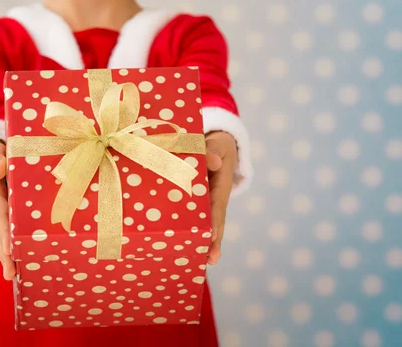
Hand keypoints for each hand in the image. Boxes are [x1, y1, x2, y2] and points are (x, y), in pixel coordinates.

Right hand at [0, 136, 15, 279]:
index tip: (9, 250)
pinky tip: (21, 262)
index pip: (0, 215)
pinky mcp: (0, 214)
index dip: (5, 233)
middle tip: (11, 275)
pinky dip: (11, 247)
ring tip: (13, 277)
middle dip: (5, 253)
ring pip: (1, 236)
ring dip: (7, 255)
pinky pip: (6, 232)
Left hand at [204, 131, 237, 265]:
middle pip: (215, 222)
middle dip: (214, 241)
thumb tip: (213, 162)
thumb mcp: (217, 144)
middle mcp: (215, 198)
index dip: (214, 221)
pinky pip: (195, 218)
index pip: (217, 205)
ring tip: (205, 262)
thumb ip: (212, 150)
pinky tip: (186, 249)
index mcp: (220, 185)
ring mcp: (208, 203)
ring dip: (206, 242)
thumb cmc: (216, 145)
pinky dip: (193, 232)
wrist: (219, 145)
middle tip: (211, 260)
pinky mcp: (199, 203)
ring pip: (207, 225)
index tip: (212, 235)